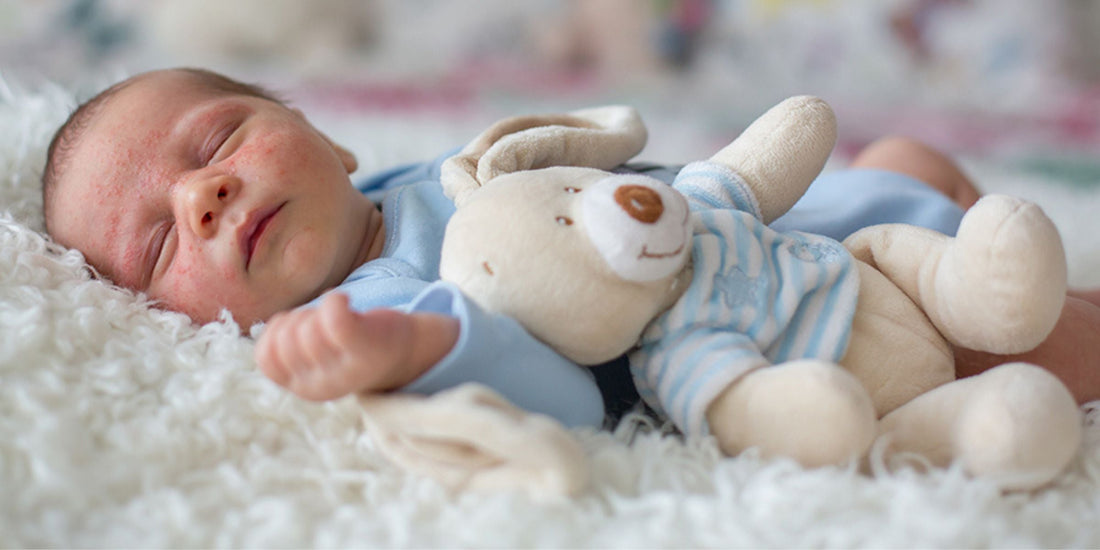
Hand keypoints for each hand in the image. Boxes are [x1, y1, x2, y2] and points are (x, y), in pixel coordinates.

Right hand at [255, 293, 459, 400]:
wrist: (409, 349)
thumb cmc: (354, 343)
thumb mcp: (313, 355)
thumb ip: (285, 347)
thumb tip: (261, 326)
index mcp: (304, 389)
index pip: (265, 358)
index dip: (277, 333)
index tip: (303, 326)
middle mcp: (322, 386)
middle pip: (285, 339)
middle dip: (300, 319)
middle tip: (325, 321)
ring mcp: (344, 369)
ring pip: (305, 328)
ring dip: (319, 310)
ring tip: (340, 316)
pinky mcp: (366, 348)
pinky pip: (332, 317)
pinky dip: (334, 301)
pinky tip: (346, 303)